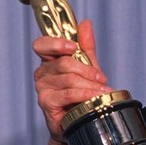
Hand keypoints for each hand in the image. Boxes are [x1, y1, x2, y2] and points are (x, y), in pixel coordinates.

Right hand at [32, 20, 112, 144]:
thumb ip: (86, 46)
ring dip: (90, 85)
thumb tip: (85, 24)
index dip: (56, 43)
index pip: (42, 44)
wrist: (80, 120)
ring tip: (103, 91)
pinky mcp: (46, 102)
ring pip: (69, 79)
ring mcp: (42, 88)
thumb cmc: (82, 92)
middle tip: (101, 78)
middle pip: (63, 62)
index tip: (73, 46)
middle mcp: (42, 72)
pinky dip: (85, 94)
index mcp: (50, 60)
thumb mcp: (88, 66)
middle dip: (87, 70)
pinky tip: (95, 97)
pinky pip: (68, 93)